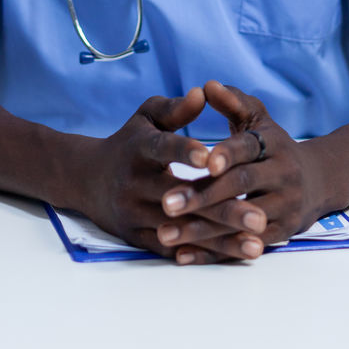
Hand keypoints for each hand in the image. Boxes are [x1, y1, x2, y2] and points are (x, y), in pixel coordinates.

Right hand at [77, 87, 268, 263]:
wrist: (88, 179)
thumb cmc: (129, 142)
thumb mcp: (147, 117)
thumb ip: (175, 108)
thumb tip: (203, 93)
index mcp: (138, 148)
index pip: (162, 149)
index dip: (185, 152)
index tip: (213, 158)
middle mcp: (134, 183)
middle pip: (181, 199)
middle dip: (223, 209)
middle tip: (260, 218)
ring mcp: (135, 214)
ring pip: (182, 229)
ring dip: (221, 240)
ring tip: (257, 244)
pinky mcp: (138, 238)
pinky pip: (175, 249)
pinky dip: (205, 253)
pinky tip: (234, 255)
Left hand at [158, 80, 324, 262]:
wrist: (316, 181)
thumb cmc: (272, 146)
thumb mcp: (258, 120)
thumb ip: (233, 103)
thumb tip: (207, 85)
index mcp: (273, 143)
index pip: (248, 148)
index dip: (227, 154)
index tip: (203, 162)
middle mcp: (283, 174)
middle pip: (241, 186)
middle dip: (203, 195)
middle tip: (167, 203)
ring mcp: (284, 206)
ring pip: (240, 221)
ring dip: (201, 230)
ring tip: (165, 233)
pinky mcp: (280, 234)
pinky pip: (243, 245)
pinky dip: (213, 253)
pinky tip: (182, 255)